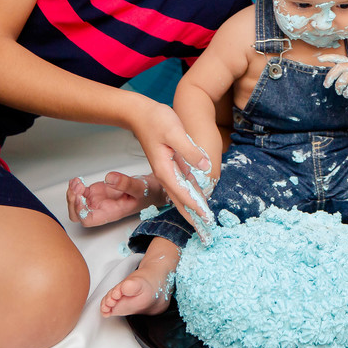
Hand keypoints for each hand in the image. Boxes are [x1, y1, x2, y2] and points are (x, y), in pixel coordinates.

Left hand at [66, 171, 158, 226]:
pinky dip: (76, 186)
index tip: (81, 197)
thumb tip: (110, 177)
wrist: (152, 189)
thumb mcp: (141, 188)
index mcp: (110, 213)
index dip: (80, 210)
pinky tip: (78, 180)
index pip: (88, 220)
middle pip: (77, 215)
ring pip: (76, 204)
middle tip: (77, 187)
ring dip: (72, 193)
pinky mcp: (98, 192)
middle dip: (72, 202)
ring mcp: (98, 201)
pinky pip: (80, 193)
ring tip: (77, 182)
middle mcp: (102, 209)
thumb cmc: (149, 194)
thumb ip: (125, 184)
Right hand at [127, 98, 214, 232]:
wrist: (140, 114)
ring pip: (181, 195)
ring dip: (192, 209)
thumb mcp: (174, 132)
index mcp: (165, 170)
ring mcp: (168, 171)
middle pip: (180, 201)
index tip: (206, 220)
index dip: (196, 207)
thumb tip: (204, 167)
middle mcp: (166, 174)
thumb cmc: (156, 120)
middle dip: (192, 217)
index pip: (183, 194)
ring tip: (204, 222)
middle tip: (205, 233)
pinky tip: (199, 199)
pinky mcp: (171, 165)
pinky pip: (182, 184)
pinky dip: (191, 194)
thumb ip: (189, 150)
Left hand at [319, 55, 347, 98]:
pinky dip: (347, 93)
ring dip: (339, 86)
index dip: (328, 57)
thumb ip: (342, 73)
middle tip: (326, 85)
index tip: (318, 59)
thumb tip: (328, 78)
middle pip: (339, 68)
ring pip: (345, 78)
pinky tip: (347, 94)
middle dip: (330, 77)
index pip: (339, 57)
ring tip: (340, 92)